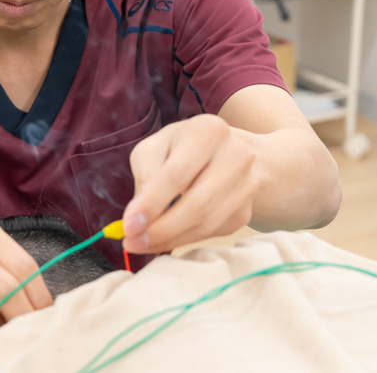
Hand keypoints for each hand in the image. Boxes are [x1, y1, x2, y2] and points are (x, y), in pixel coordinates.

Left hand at [122, 114, 259, 253]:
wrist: (226, 153)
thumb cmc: (181, 148)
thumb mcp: (157, 147)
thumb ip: (145, 174)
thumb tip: (139, 215)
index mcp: (210, 132)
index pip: (178, 173)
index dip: (152, 202)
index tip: (129, 225)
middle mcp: (237, 156)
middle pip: (198, 203)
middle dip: (161, 228)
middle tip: (132, 241)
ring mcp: (247, 185)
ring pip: (207, 223)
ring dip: (170, 239)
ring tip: (142, 243)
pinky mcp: (245, 211)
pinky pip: (212, 233)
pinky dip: (184, 240)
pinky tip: (165, 239)